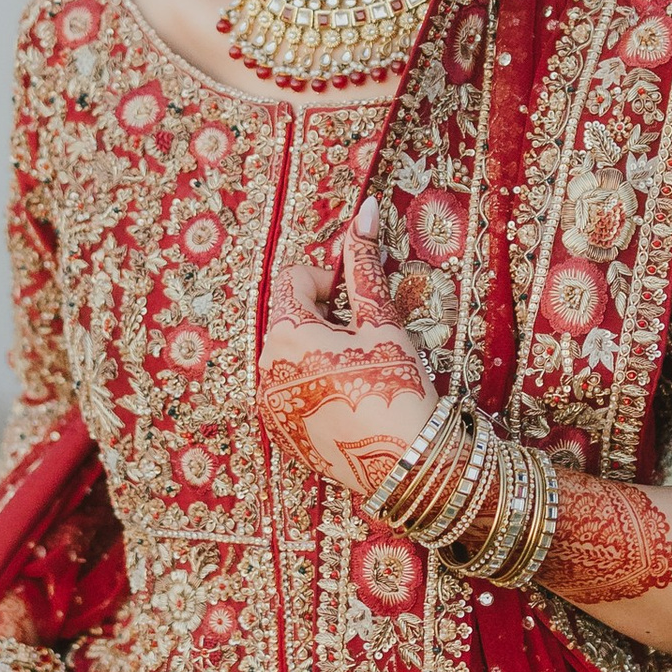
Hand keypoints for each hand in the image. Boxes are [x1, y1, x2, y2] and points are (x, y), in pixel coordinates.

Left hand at [256, 226, 436, 501]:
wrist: (406, 462)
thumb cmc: (398, 386)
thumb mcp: (382, 322)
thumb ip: (365, 265)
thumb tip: (366, 209)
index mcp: (287, 332)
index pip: (293, 278)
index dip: (328, 283)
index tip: (356, 307)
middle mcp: (265, 367)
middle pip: (289, 316)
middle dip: (323, 318)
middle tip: (363, 343)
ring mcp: (268, 403)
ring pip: (288, 352)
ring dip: (317, 350)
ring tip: (357, 374)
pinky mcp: (278, 430)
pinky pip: (287, 388)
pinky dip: (311, 383)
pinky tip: (347, 400)